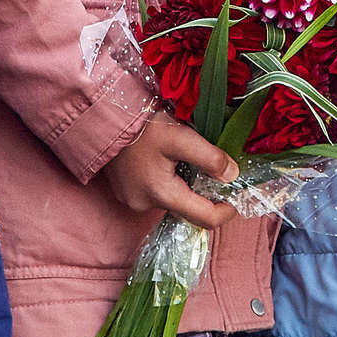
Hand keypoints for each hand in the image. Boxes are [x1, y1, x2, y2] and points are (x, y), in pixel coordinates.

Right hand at [101, 111, 238, 229]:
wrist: (101, 118)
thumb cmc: (141, 126)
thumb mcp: (181, 137)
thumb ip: (209, 158)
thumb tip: (232, 176)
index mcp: (162, 194)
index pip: (204, 219)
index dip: (225, 211)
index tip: (236, 198)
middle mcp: (145, 205)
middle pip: (187, 210)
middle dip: (205, 196)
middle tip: (217, 173)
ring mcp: (133, 200)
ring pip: (172, 200)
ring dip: (185, 186)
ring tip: (188, 160)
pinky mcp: (126, 192)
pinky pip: (156, 193)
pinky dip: (168, 182)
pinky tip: (167, 162)